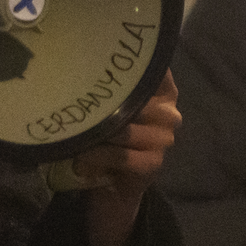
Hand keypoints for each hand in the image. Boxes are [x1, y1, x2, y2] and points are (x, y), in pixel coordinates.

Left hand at [72, 72, 181, 245]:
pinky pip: (123, 156)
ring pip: (127, 130)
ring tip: (76, 136)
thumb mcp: (107, 107)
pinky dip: (99, 156)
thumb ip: (106, 87)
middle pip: (138, 101)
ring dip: (98, 134)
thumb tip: (76, 64)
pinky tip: (81, 157)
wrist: (113, 183)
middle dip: (105, 106)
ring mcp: (164, 140)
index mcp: (163, 91)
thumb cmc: (107, 136)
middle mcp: (169, 113)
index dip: (129, 66)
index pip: (154, 70)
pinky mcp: (153, 164)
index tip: (100, 62)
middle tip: (79, 108)